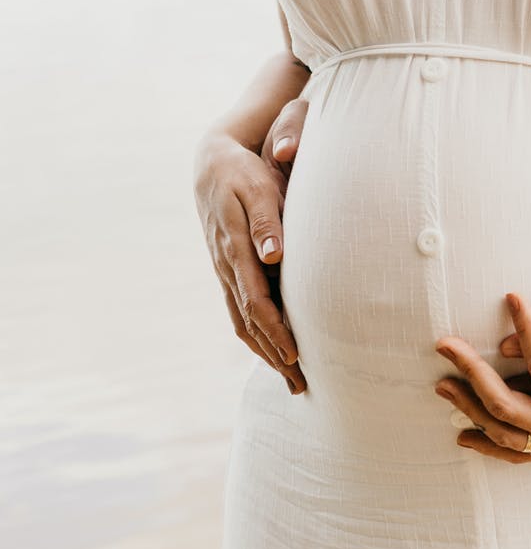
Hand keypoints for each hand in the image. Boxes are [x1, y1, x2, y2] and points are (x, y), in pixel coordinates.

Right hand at [192, 101, 307, 392]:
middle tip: (300, 386)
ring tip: (290, 379)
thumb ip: (268, 222)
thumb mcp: (258, 189)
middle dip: (274, 356)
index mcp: (236, 251)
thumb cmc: (244, 174)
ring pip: (241, 322)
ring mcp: (224, 271)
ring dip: (264, 353)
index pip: (256, 303)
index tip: (295, 356)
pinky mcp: (228, 270)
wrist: (212, 161)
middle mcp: (227, 267)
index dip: (275, 332)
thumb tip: (273, 256)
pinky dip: (254, 336)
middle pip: (249, 323)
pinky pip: (238, 312)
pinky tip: (270, 351)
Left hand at [435, 293, 530, 462]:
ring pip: (506, 434)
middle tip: (444, 343)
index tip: (510, 294)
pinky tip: (465, 435)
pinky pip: (520, 454)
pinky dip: (491, 446)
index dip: (526, 327)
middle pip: (507, 405)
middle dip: (472, 374)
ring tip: (442, 384)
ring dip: (471, 409)